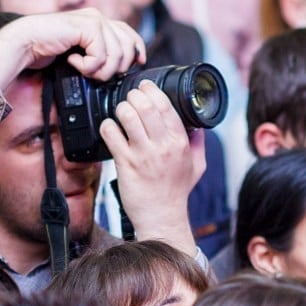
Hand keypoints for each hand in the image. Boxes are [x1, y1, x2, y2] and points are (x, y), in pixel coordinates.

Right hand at [0, 8, 146, 91]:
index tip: (136, 64)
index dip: (137, 50)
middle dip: (117, 67)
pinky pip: (101, 55)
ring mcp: (94, 19)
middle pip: (128, 46)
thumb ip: (99, 53)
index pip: (129, 34)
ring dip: (100, 70)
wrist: (26, 43)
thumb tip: (123, 67)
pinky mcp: (87, 25)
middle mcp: (98, 18)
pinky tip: (73, 62)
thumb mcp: (81, 54)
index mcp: (99, 22)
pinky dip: (88, 66)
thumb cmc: (49, 50)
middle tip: (95, 74)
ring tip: (82, 70)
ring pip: (116, 54)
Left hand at [100, 81, 202, 256]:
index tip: (145, 88)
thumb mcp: (197, 166)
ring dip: (121, 108)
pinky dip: (107, 126)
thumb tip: (197, 126)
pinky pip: (111, 134)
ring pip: (128, 116)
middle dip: (134, 95)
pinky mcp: (126, 164)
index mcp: (180, 142)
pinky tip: (109, 128)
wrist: (161, 218)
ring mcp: (144, 154)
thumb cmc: (176, 192)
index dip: (152, 91)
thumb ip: (198, 143)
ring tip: (120, 111)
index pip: (166, 106)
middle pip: (146, 106)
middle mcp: (163, 146)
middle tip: (130, 96)